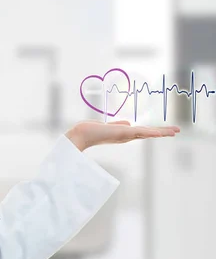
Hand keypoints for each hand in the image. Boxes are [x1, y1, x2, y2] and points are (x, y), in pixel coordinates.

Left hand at [65, 120, 179, 151]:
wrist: (82, 134)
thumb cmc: (93, 131)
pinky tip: (159, 132)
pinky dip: (150, 132)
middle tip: (177, 131)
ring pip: (147, 133)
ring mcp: (125, 135)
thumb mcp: (110, 127)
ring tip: (174, 131)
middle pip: (148, 133)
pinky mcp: (122, 133)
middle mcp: (127, 136)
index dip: (156, 131)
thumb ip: (119, 125)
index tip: (167, 131)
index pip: (144, 132)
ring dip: (161, 132)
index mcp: (125, 134)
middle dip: (163, 132)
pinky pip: (139, 132)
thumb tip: (129, 123)